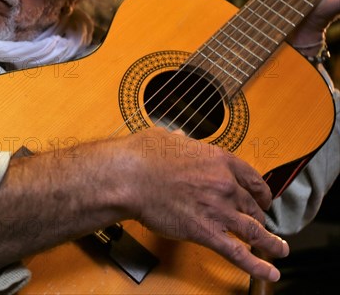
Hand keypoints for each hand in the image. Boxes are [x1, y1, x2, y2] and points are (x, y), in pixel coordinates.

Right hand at [120, 128, 288, 280]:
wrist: (130, 176)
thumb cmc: (143, 155)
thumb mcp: (168, 138)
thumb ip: (181, 141)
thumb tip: (179, 139)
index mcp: (219, 160)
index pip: (252, 179)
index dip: (262, 192)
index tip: (264, 199)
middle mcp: (225, 184)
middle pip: (252, 205)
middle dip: (260, 217)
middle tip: (262, 225)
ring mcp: (218, 210)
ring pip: (254, 231)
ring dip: (270, 243)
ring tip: (279, 250)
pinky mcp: (206, 232)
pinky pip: (237, 253)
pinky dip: (256, 265)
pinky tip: (269, 271)